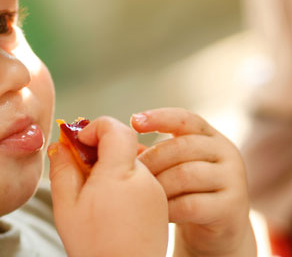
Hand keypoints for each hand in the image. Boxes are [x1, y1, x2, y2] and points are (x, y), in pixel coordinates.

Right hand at [49, 116, 168, 256]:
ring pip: (130, 164)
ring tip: (94, 196)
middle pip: (122, 145)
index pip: (115, 128)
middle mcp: (144, 178)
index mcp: (120, 174)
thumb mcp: (66, 206)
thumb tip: (61, 146)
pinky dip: (123, 184)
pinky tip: (110, 207)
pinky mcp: (160, 203)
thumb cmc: (95, 246)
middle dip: (98, 151)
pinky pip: (140, 181)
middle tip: (79, 172)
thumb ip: (62, 169)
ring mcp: (155, 191)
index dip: (95, 127)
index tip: (79, 142)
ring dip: (110, 169)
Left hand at [131, 108, 256, 256]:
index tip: (133, 121)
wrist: (216, 232)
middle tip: (128, 173)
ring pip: (186, 175)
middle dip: (151, 160)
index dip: (159, 118)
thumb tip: (117, 142)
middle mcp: (225, 152)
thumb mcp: (172, 168)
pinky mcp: (231, 207)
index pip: (185, 119)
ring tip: (142, 195)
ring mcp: (233, 179)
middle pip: (182, 147)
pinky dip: (169, 209)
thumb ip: (154, 154)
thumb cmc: (185, 194)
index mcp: (209, 137)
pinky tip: (158, 214)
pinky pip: (192, 204)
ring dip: (159, 186)